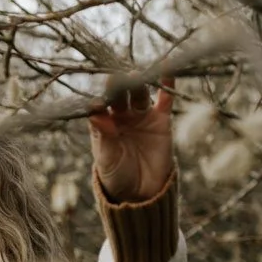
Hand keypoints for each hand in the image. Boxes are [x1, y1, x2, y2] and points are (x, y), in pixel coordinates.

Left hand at [88, 77, 173, 202]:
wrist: (143, 193)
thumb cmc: (117, 176)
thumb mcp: (107, 158)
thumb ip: (104, 136)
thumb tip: (94, 114)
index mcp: (102, 124)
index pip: (100, 107)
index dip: (100, 101)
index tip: (99, 100)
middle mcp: (120, 115)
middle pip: (119, 96)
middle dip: (119, 87)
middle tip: (118, 79)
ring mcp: (140, 115)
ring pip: (139, 94)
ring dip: (138, 84)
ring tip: (137, 75)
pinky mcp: (160, 119)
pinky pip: (164, 100)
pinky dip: (166, 84)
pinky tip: (167, 69)